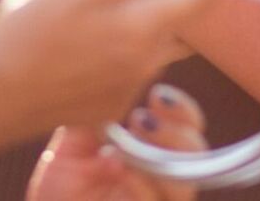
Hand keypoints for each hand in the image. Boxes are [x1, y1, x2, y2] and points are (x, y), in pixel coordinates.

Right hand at [0, 0, 205, 152]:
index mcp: (142, 29)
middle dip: (159, 0)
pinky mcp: (114, 107)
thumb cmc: (26, 33)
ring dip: (137, 27)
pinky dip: (118, 55)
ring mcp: (132, 90)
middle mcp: (148, 64)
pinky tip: (79, 50)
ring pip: (155, 46)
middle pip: (179, 22)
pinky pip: (132, 71)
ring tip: (86, 19)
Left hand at [28, 84, 206, 200]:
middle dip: (175, 131)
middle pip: (197, 153)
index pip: (188, 124)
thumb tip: (118, 71)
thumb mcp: (74, 141)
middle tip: (141, 120)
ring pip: (186, 185)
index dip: (182, 109)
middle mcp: (162, 176)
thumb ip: (98, 111)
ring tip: (124, 151)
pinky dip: (142, 187)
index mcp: (153, 149)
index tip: (157, 95)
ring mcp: (156, 200)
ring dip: (159, 162)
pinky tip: (119, 172)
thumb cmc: (62, 183)